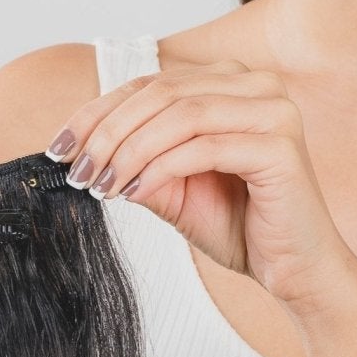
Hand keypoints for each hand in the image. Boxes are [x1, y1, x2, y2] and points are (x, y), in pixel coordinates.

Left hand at [46, 59, 356, 317]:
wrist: (297, 273)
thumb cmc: (241, 226)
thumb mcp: (174, 188)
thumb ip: (136, 160)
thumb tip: (81, 148)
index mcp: (232, 83)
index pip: (151, 84)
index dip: (98, 112)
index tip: (60, 147)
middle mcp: (257, 85)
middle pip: (162, 93)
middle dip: (108, 131)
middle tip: (77, 169)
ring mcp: (274, 111)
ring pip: (180, 115)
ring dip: (129, 150)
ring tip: (100, 184)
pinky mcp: (280, 146)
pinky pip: (204, 147)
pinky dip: (160, 168)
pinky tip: (134, 193)